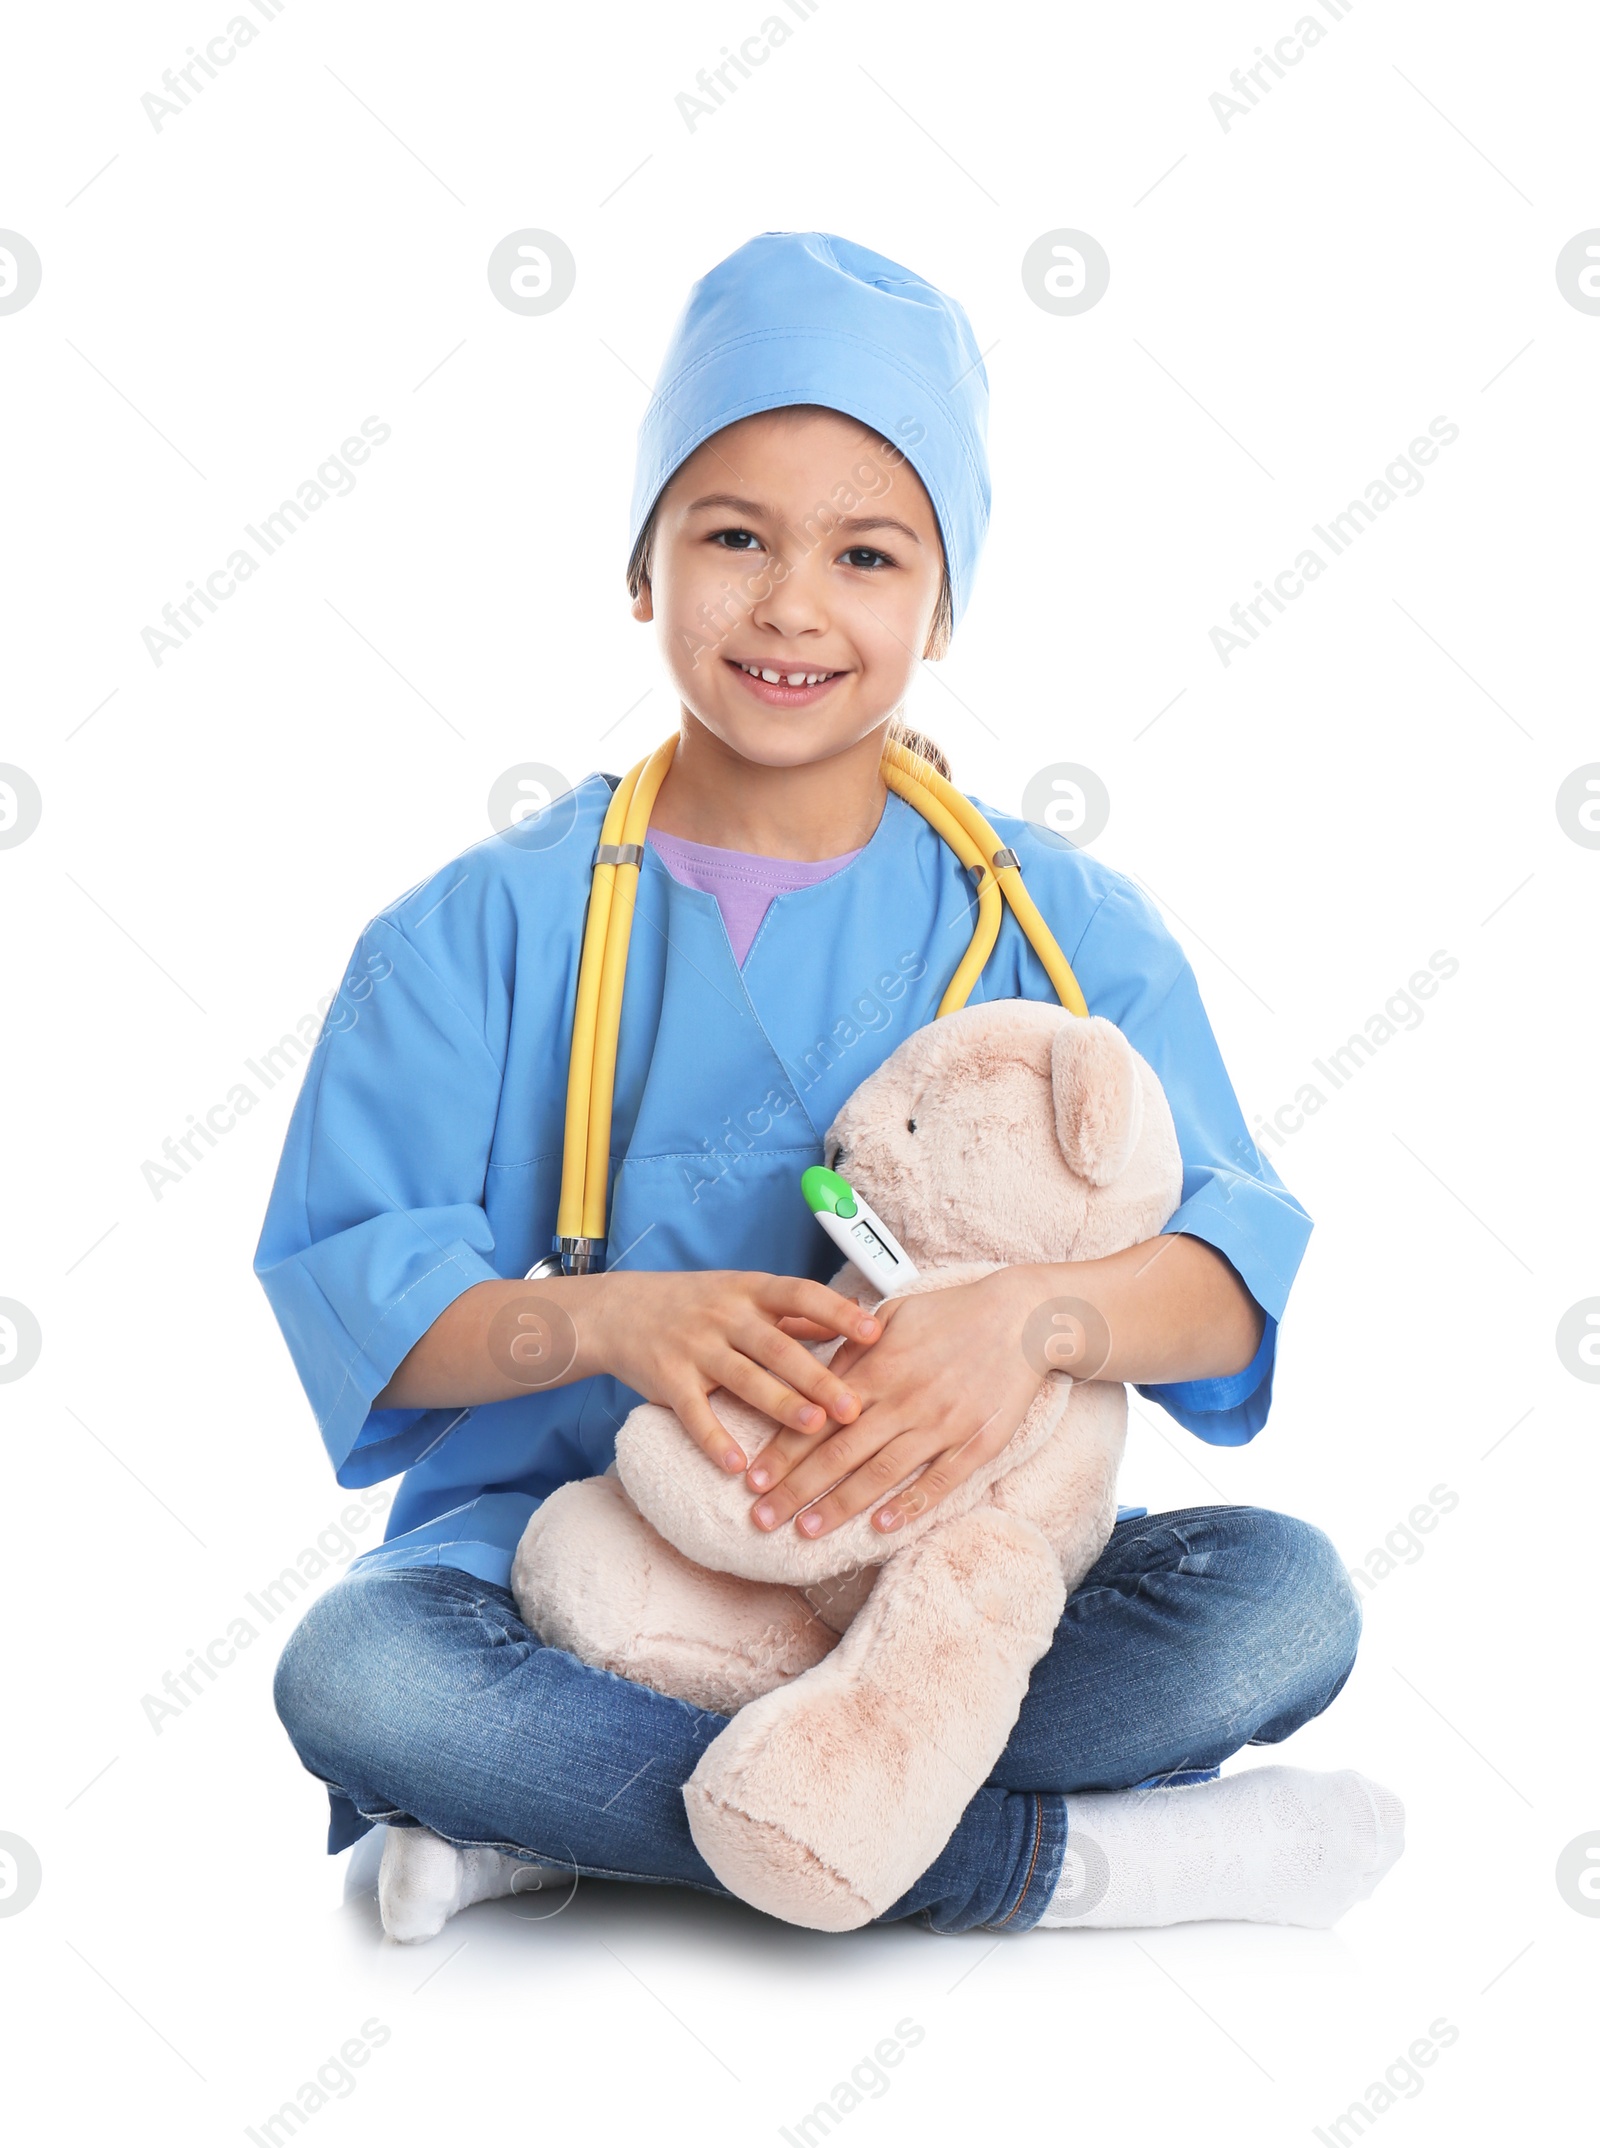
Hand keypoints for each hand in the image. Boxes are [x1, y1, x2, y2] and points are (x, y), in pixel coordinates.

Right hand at [588, 1270, 878, 1475]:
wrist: (619, 1310)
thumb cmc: (697, 1303)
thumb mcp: (744, 1293)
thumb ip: (794, 1310)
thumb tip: (858, 1312)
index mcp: (750, 1291)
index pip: (801, 1294)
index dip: (838, 1313)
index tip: (875, 1332)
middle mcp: (724, 1316)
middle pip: (778, 1347)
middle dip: (818, 1378)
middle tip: (854, 1407)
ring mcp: (694, 1347)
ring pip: (744, 1378)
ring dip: (780, 1405)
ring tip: (813, 1429)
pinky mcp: (668, 1380)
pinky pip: (694, 1413)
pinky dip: (713, 1440)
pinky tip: (737, 1465)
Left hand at [742, 1269, 1046, 1537]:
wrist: (1020, 1318)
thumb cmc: (950, 1315)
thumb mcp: (892, 1316)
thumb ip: (851, 1349)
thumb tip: (812, 1376)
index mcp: (878, 1369)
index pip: (818, 1419)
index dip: (782, 1452)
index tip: (752, 1479)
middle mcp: (904, 1401)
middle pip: (840, 1454)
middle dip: (796, 1489)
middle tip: (761, 1518)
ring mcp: (941, 1425)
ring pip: (881, 1474)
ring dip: (840, 1506)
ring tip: (806, 1531)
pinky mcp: (976, 1443)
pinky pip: (939, 1481)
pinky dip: (910, 1505)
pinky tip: (881, 1526)